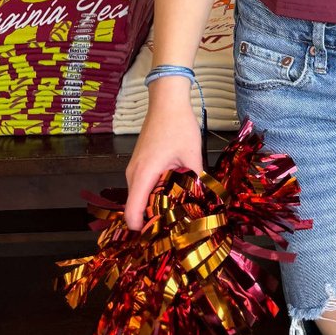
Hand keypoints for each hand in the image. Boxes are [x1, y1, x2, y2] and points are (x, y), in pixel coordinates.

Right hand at [124, 78, 203, 230]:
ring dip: (155, 204)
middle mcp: (133, 174)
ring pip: (140, 197)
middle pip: (136, 208)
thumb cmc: (178, 125)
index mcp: (143, 175)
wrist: (167, 100)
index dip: (144, 229)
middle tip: (178, 222)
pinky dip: (155, 192)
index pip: (131, 213)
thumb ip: (195, 180)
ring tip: (179, 206)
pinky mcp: (138, 163)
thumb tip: (203, 201)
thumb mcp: (192, 154)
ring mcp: (133, 168)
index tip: (162, 234)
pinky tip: (174, 189)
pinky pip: (143, 186)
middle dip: (154, 218)